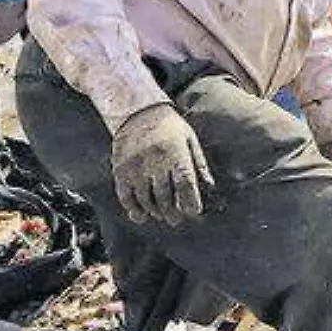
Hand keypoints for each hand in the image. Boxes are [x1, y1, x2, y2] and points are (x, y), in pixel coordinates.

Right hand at [111, 104, 211, 224]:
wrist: (137, 111)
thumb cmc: (169, 126)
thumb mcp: (190, 139)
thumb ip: (200, 164)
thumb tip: (210, 187)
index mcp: (176, 154)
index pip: (185, 185)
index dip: (191, 202)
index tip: (194, 213)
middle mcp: (155, 162)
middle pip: (165, 198)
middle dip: (173, 213)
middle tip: (177, 219)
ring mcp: (136, 168)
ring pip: (146, 201)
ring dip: (156, 212)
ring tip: (163, 215)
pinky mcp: (121, 171)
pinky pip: (126, 197)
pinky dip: (134, 210)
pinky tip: (142, 216)